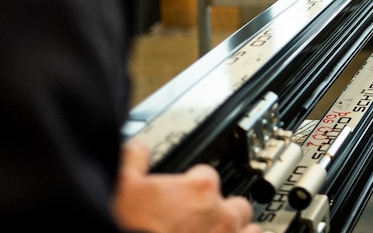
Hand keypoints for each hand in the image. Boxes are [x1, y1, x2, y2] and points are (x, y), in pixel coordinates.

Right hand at [113, 139, 260, 232]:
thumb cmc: (127, 223)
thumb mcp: (122, 184)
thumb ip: (133, 160)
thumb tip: (136, 148)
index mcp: (199, 190)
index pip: (207, 176)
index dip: (194, 185)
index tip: (184, 193)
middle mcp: (219, 215)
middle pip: (238, 204)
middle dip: (224, 210)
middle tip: (204, 219)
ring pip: (250, 230)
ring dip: (239, 231)